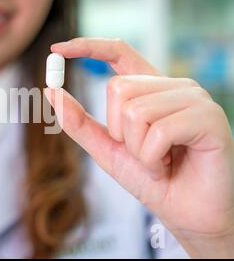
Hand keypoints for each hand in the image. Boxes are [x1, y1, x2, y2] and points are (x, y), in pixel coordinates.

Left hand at [44, 38, 233, 257]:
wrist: (186, 214)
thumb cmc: (151, 180)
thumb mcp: (107, 149)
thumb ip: (80, 122)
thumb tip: (51, 91)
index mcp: (150, 89)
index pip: (119, 52)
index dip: (88, 46)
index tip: (56, 49)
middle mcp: (173, 86)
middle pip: (118, 88)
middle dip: (119, 132)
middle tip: (142, 154)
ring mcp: (194, 99)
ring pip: (136, 111)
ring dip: (138, 150)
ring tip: (158, 162)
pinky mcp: (209, 118)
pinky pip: (160, 131)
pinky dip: (153, 158)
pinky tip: (167, 167)